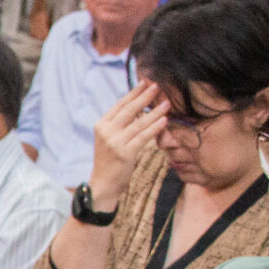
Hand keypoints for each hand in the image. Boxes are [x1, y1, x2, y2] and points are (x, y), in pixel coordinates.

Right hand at [86, 81, 167, 211]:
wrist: (103, 185)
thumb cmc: (109, 163)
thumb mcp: (109, 140)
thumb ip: (120, 125)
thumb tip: (138, 109)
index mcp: (101, 125)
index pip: (119, 105)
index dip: (133, 93)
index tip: (145, 83)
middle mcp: (106, 131)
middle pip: (129, 110)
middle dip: (144, 97)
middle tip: (157, 86)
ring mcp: (115, 142)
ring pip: (139, 123)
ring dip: (154, 111)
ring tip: (167, 103)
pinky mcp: (125, 153)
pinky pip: (143, 137)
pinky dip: (154, 127)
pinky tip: (163, 120)